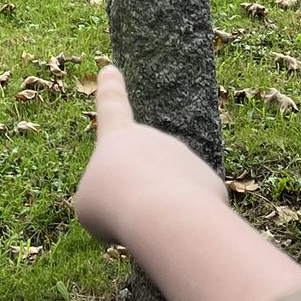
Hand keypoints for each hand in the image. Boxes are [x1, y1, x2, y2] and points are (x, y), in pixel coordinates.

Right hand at [74, 66, 227, 245]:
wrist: (161, 215)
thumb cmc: (112, 203)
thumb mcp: (90, 204)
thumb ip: (111, 199)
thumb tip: (137, 207)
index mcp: (117, 136)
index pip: (111, 106)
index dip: (109, 89)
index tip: (110, 69)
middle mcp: (153, 138)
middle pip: (142, 173)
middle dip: (139, 198)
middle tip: (129, 214)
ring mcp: (183, 157)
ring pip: (168, 197)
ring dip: (161, 216)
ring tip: (153, 224)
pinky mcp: (210, 181)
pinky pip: (194, 211)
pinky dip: (187, 227)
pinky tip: (181, 231)